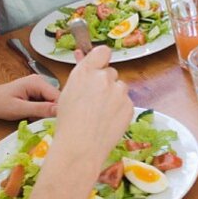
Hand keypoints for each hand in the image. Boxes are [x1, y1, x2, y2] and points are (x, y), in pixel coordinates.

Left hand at [0, 75, 59, 120]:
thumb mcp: (20, 109)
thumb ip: (40, 109)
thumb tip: (59, 111)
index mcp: (37, 82)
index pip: (58, 96)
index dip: (58, 111)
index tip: (53, 123)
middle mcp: (40, 81)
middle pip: (56, 100)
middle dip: (50, 112)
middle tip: (37, 119)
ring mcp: (38, 86)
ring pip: (51, 103)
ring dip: (44, 113)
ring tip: (30, 117)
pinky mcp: (36, 92)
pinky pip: (45, 104)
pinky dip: (40, 112)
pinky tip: (30, 115)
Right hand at [50, 46, 132, 173]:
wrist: (80, 147)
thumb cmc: (68, 123)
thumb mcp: (68, 92)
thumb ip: (81, 74)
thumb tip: (82, 54)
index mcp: (85, 72)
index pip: (102, 51)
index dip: (101, 59)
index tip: (99, 66)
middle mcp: (104, 77)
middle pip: (110, 73)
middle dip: (106, 83)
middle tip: (95, 101)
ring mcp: (119, 92)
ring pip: (120, 88)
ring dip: (114, 96)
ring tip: (100, 114)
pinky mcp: (129, 105)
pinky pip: (126, 103)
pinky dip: (120, 110)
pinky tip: (108, 121)